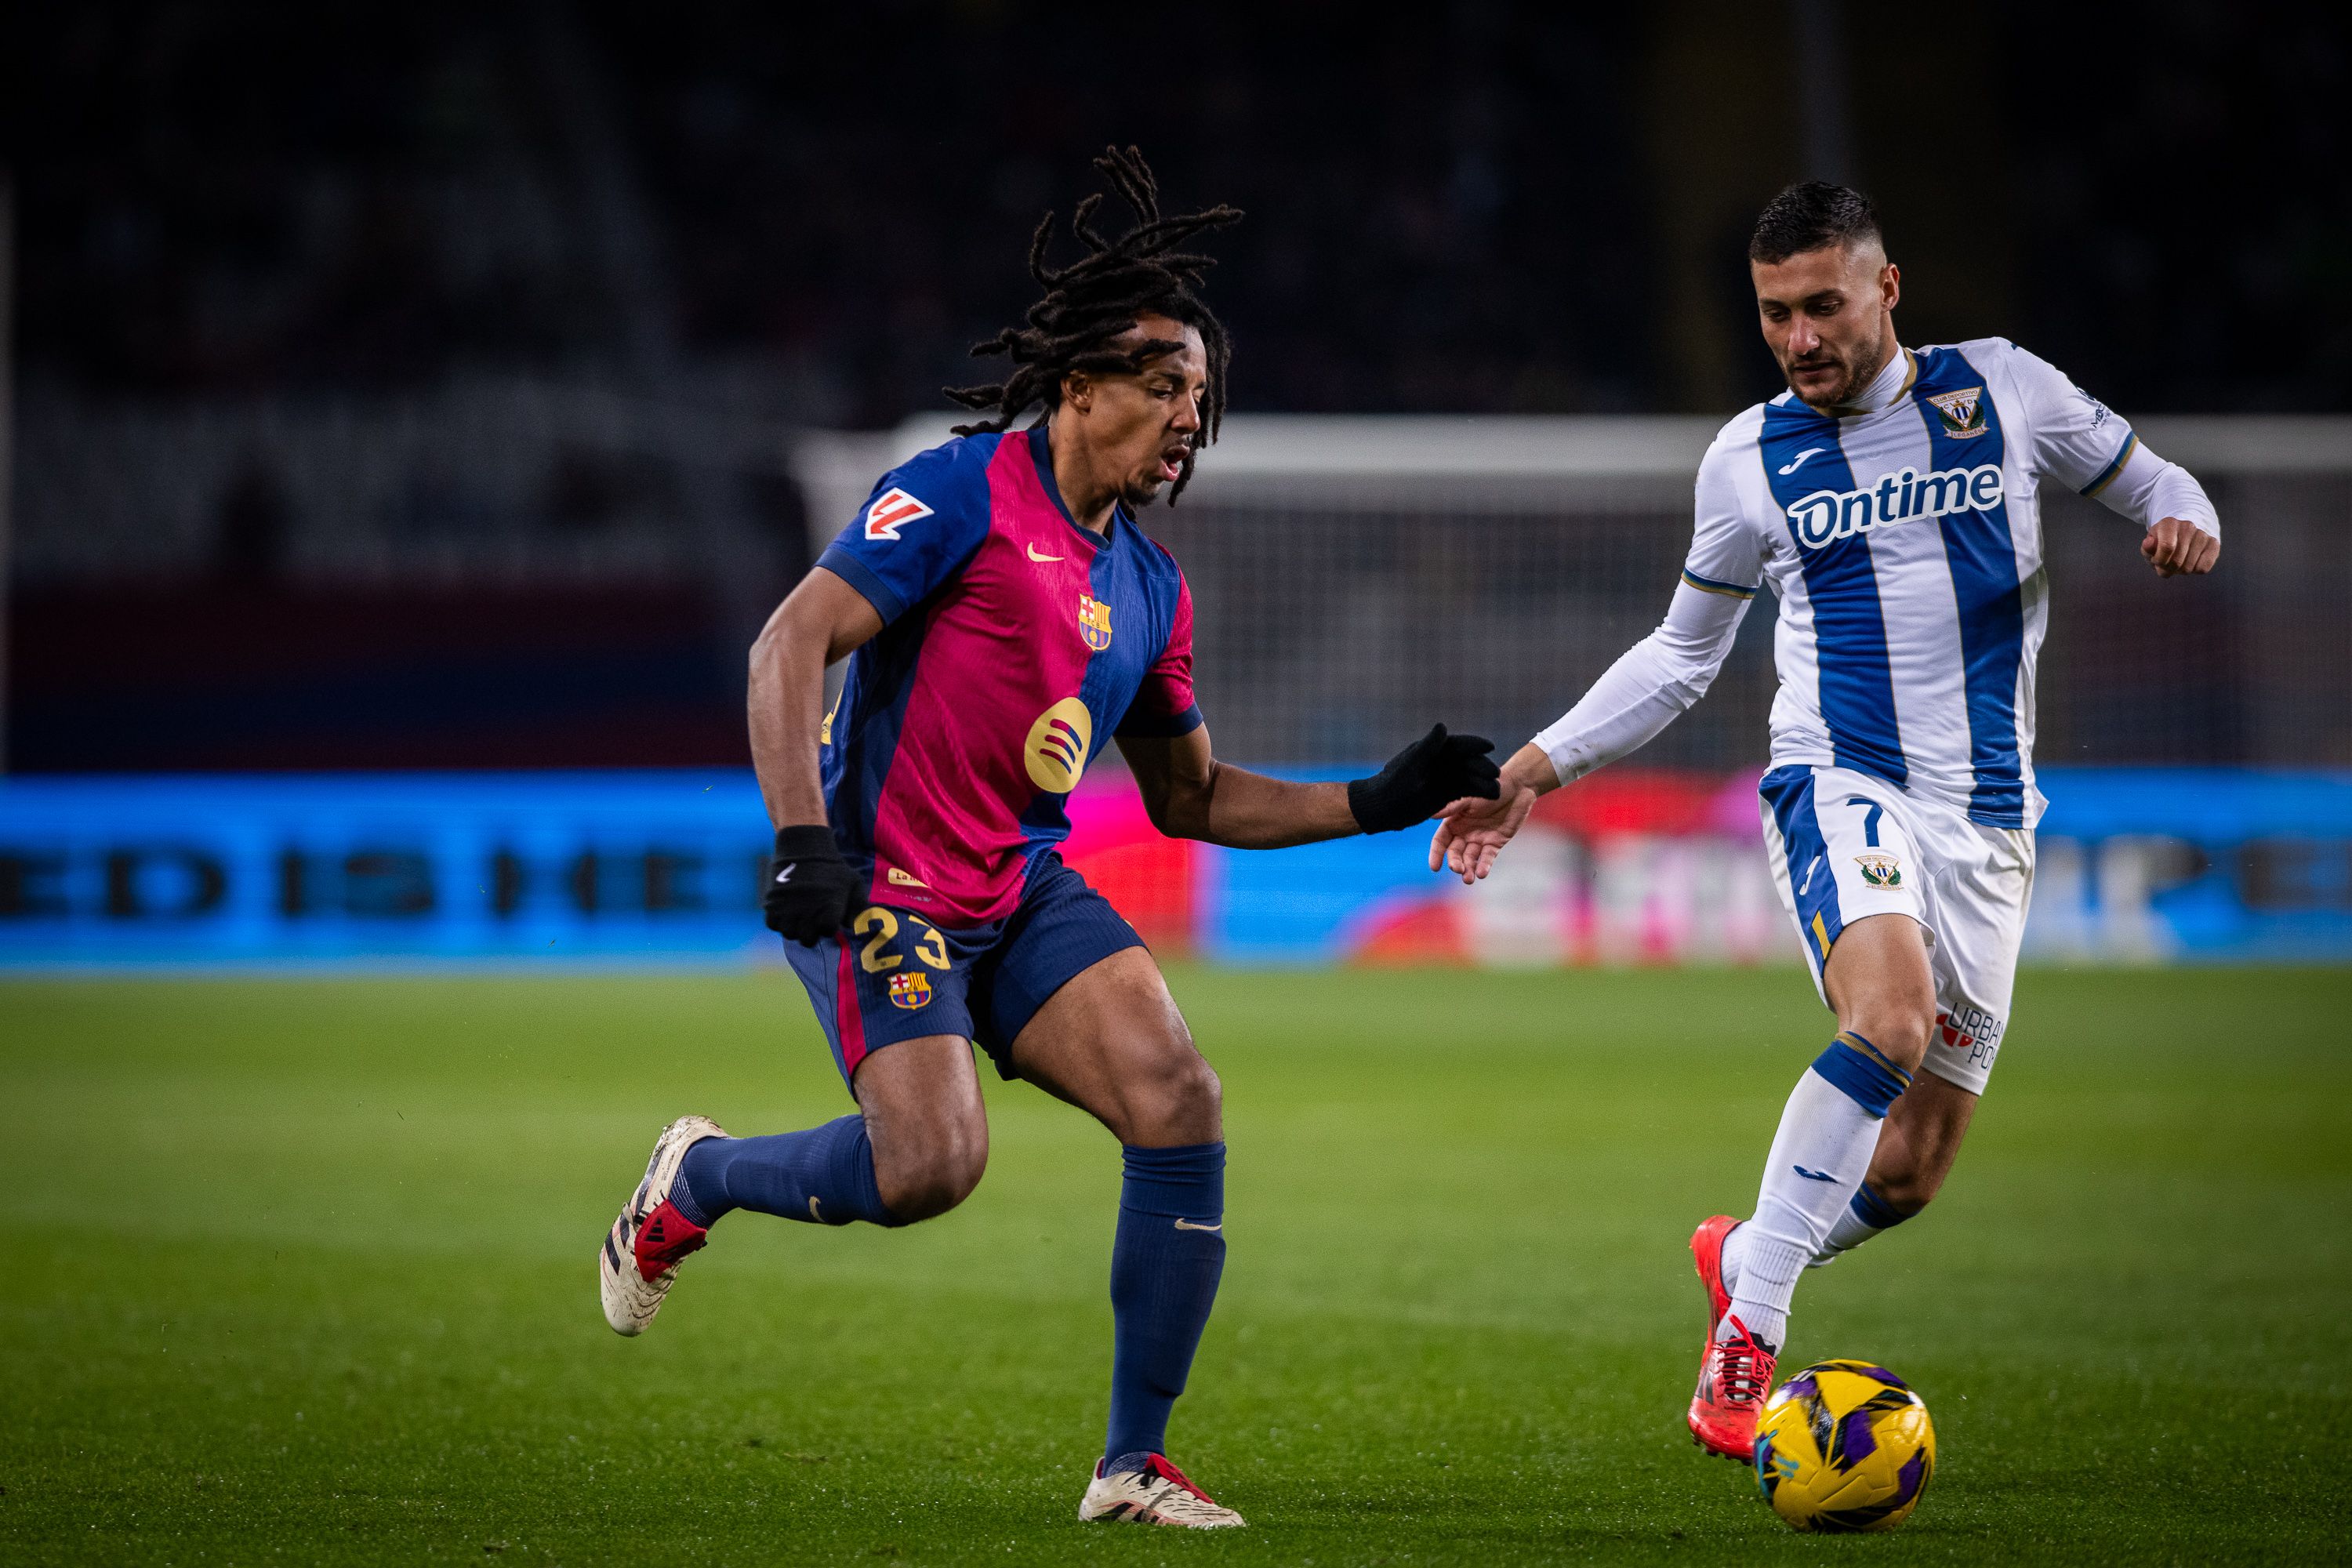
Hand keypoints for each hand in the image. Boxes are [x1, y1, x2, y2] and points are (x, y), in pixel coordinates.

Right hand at [763, 825, 859, 944]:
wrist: (803, 848)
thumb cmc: (831, 868)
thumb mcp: (853, 882)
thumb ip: (859, 906)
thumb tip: (855, 927)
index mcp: (829, 908)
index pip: (827, 931)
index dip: (828, 927)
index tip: (828, 918)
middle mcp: (808, 912)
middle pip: (807, 939)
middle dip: (811, 933)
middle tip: (812, 920)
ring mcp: (788, 910)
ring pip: (789, 933)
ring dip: (795, 928)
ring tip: (799, 917)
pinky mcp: (772, 904)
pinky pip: (773, 925)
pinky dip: (779, 921)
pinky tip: (787, 912)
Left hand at [1347, 724, 1500, 833]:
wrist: (1381, 808)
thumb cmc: (1392, 785)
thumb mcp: (1411, 765)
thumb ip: (1428, 746)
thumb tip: (1443, 726)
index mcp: (1433, 750)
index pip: (1457, 744)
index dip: (1474, 744)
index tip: (1489, 746)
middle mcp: (1441, 762)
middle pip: (1467, 761)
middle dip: (1482, 767)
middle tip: (1497, 774)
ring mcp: (1445, 777)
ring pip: (1470, 777)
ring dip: (1484, 783)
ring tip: (1497, 792)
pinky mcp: (1447, 793)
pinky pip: (1467, 791)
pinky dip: (1479, 793)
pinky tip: (1491, 798)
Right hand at [1428, 779, 1540, 883]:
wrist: (1517, 787)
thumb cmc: (1489, 789)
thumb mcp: (1469, 798)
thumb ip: (1451, 808)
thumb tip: (1430, 814)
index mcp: (1454, 822)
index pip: (1441, 841)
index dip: (1436, 854)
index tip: (1435, 867)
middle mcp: (1465, 832)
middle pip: (1455, 852)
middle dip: (1455, 863)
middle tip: (1458, 870)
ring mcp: (1480, 839)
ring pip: (1470, 858)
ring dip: (1468, 869)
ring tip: (1469, 879)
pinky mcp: (1496, 843)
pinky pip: (1488, 857)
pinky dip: (1484, 865)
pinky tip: (1482, 873)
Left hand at [2142, 516, 2218, 577]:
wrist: (2185, 532)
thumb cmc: (2163, 542)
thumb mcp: (2151, 544)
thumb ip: (2147, 547)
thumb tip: (2148, 544)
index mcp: (2169, 523)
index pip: (2166, 547)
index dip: (2159, 561)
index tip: (2157, 560)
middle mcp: (2188, 526)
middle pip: (2177, 561)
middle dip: (2168, 568)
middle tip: (2167, 563)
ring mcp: (2203, 535)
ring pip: (2189, 568)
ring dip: (2180, 571)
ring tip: (2178, 561)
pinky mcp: (2214, 544)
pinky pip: (2203, 568)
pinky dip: (2194, 570)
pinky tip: (2190, 561)